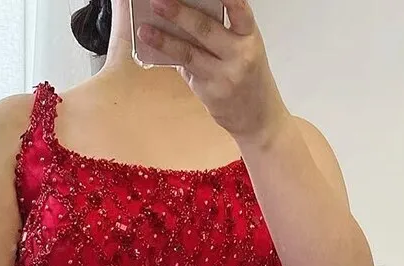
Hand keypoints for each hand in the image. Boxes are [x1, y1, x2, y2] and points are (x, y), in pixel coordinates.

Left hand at [137, 0, 284, 142]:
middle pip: (206, 30)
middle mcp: (239, 55)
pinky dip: (170, 58)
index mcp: (250, 37)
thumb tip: (184, 15)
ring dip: (164, 41)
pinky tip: (154, 50)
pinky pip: (186, 71)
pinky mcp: (210, 93)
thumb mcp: (244, 48)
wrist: (258, 116)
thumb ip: (221, 32)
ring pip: (189, 54)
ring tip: (145, 30)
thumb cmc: (249, 76)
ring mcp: (224, 76)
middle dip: (180, 13)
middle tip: (158, 2)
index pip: (240, 11)